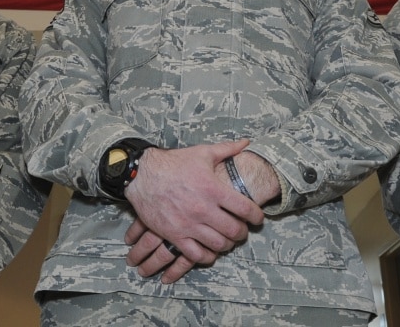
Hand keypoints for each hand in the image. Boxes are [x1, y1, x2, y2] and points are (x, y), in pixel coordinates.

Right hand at [123, 140, 263, 270]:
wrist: (142, 175)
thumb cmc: (173, 163)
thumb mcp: (202, 153)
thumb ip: (227, 149)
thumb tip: (246, 142)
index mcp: (213, 189)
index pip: (245, 209)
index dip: (257, 216)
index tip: (258, 218)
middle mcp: (203, 209)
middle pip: (234, 230)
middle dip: (243, 233)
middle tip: (242, 230)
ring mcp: (189, 224)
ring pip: (218, 245)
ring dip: (227, 244)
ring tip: (227, 240)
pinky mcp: (174, 235)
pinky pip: (196, 255)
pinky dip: (207, 256)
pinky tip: (210, 250)